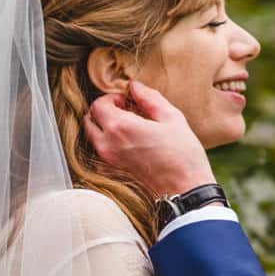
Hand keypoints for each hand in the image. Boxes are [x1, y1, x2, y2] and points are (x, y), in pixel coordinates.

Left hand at [84, 80, 214, 196]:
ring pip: (92, 136)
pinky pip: (99, 151)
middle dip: (104, 110)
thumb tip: (135, 86)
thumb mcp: (171, 117)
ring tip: (127, 125)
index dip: (111, 98)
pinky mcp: (112, 171)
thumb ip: (149, 98)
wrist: (184, 189)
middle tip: (125, 111)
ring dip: (103, 126)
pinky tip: (127, 142)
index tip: (127, 101)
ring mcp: (107, 159)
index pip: (98, 104)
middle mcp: (107, 143)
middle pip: (90, 119)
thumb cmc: (182, 153)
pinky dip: (106, 142)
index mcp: (120, 127)